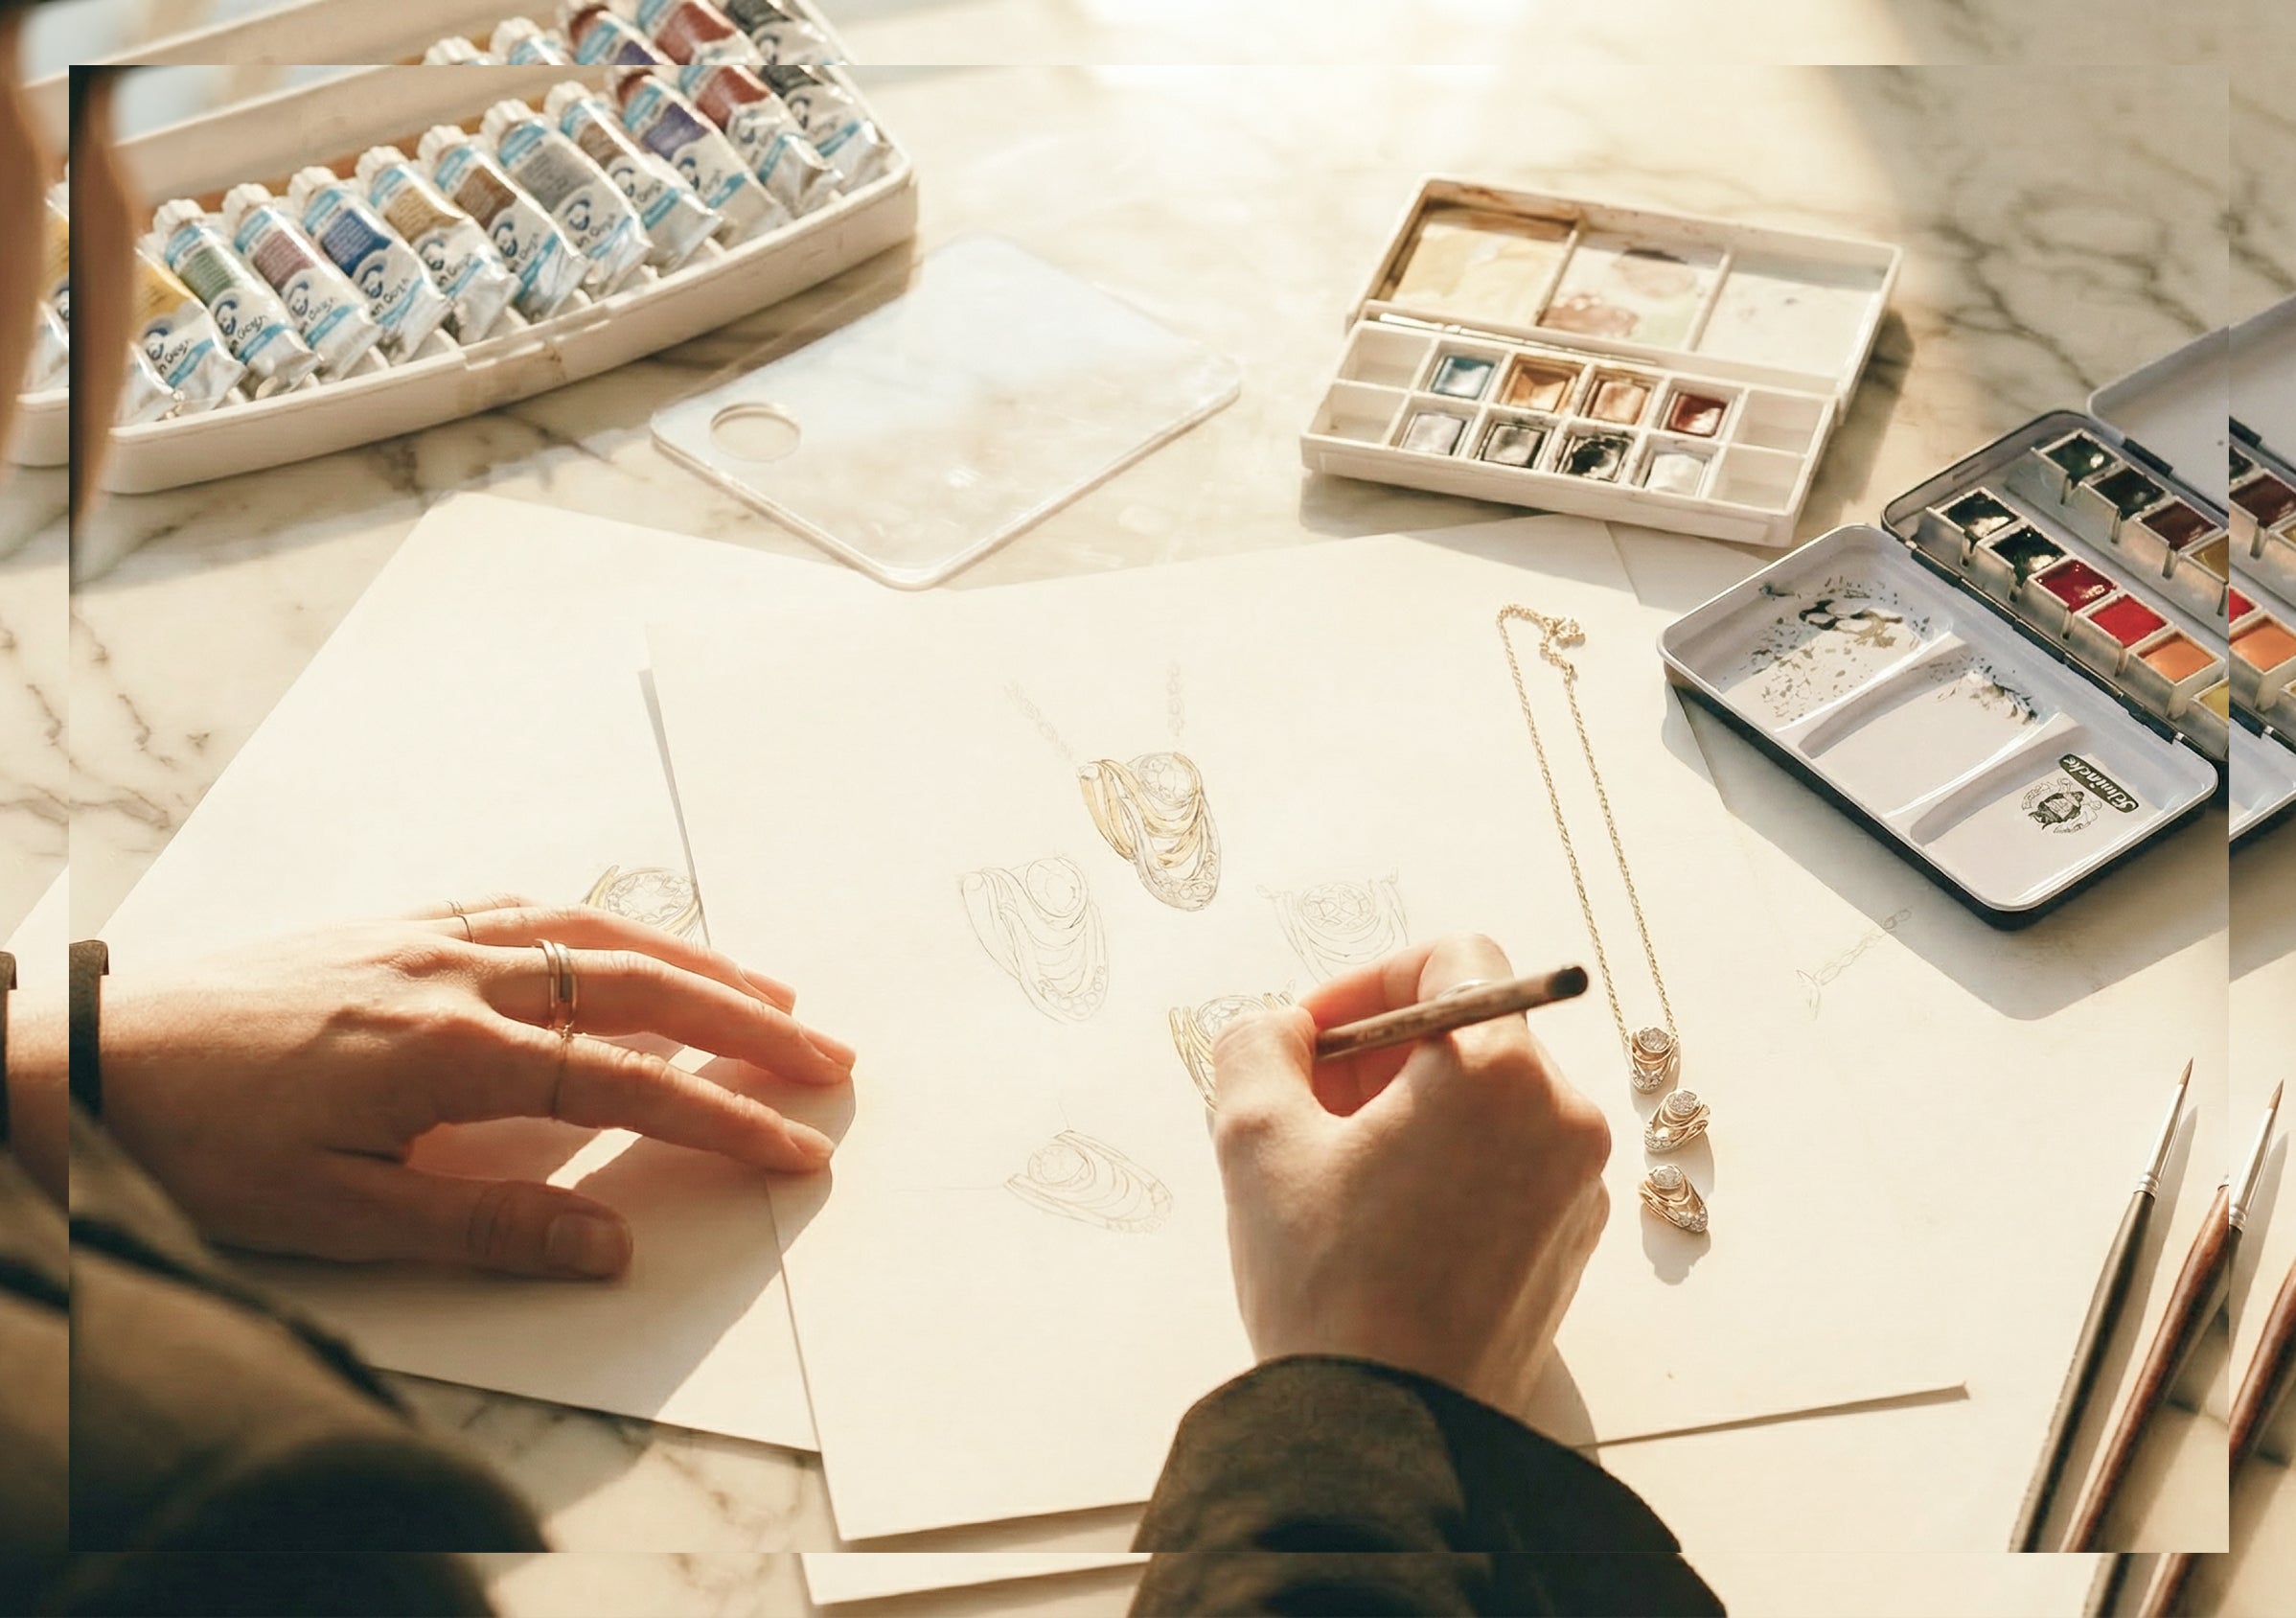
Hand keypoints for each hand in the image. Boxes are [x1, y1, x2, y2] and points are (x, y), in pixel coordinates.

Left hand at [98, 895, 856, 1280]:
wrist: (86, 1059)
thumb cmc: (199, 1145)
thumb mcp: (338, 1214)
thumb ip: (484, 1225)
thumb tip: (611, 1244)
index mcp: (452, 1054)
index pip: (629, 1088)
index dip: (725, 1119)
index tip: (800, 1145)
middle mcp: (458, 978)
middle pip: (642, 991)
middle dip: (748, 1024)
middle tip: (831, 1053)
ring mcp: (428, 940)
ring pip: (596, 937)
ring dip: (695, 961)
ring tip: (770, 991)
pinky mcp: (396, 926)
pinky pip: (528, 909)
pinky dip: (604, 924)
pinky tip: (630, 942)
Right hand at [1210, 934, 1610, 1413]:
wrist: (1389, 1434)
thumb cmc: (1329, 1286)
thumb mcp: (1253, 1137)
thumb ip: (1259, 1044)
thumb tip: (1286, 1032)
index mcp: (1500, 1071)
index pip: (1450, 960)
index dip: (1366, 983)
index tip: (1312, 1040)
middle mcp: (1562, 1118)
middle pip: (1469, 1033)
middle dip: (1379, 1056)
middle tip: (1306, 1107)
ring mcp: (1577, 1186)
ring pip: (1489, 1102)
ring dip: (1410, 1112)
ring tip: (1335, 1175)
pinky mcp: (1570, 1245)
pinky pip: (1509, 1165)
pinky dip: (1448, 1165)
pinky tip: (1381, 1223)